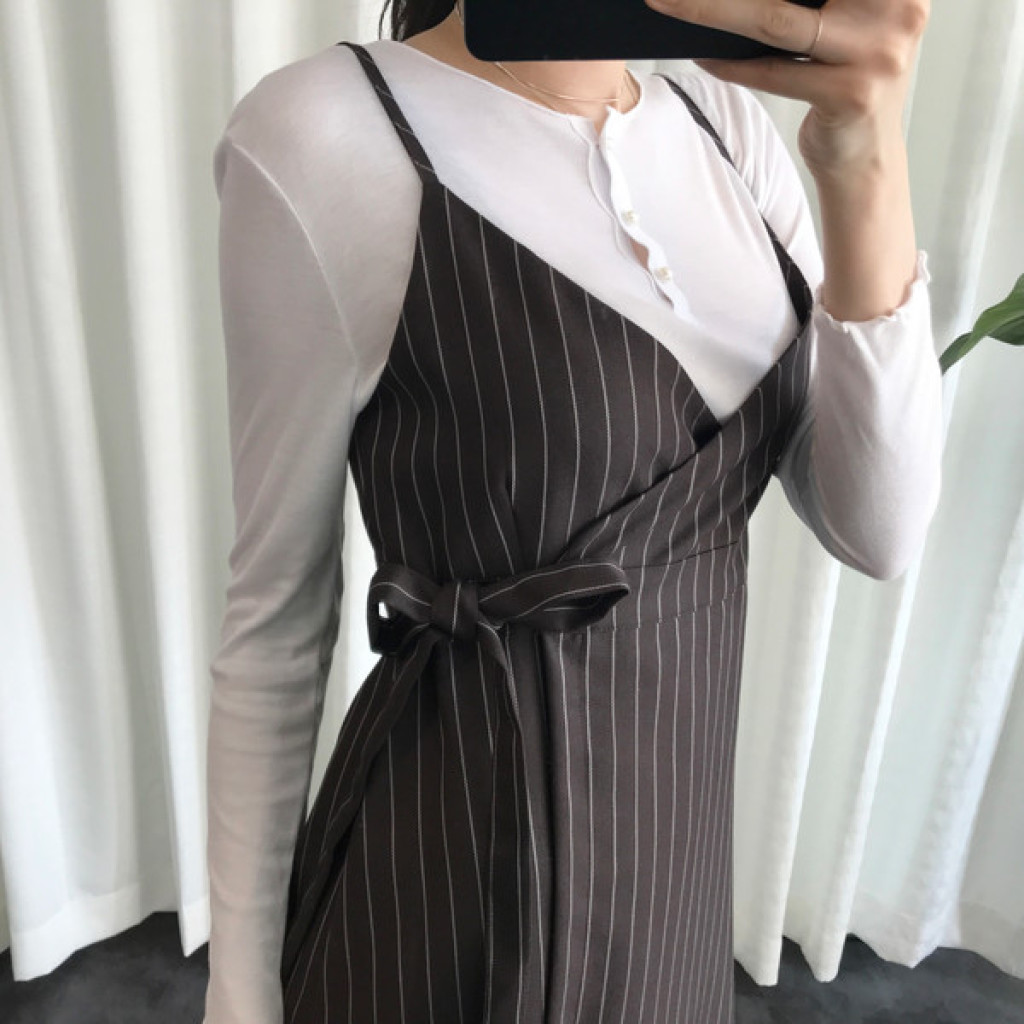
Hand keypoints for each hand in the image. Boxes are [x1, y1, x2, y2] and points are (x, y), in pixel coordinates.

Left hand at [643, 0, 930, 178]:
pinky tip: (704, 55)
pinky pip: (773, 72)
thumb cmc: (846, 84)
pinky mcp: (851, 94)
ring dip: (712, 11)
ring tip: (670, 1)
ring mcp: (878, 53)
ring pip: (774, 20)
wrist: (866, 160)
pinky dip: (732, 64)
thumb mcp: (846, 24)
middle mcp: (897, 9)